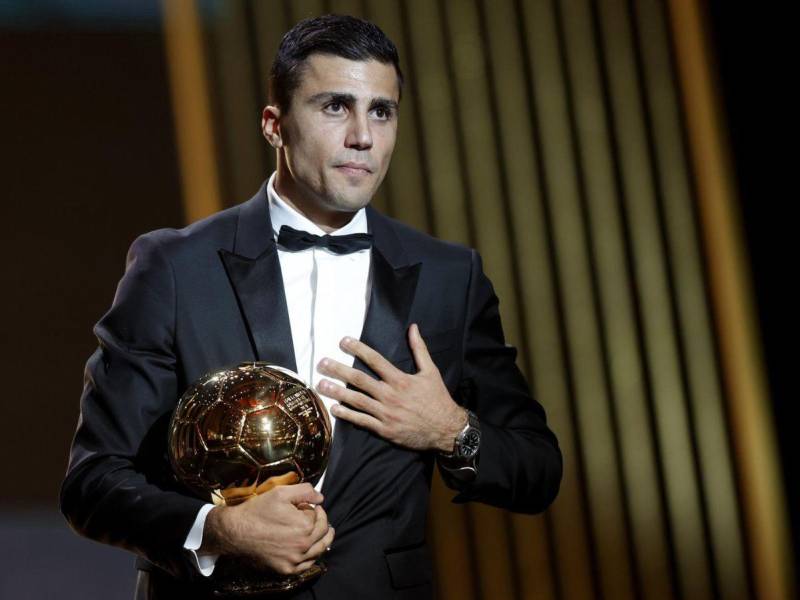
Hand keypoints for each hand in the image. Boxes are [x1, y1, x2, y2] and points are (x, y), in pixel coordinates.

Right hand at [202, 483, 334, 575]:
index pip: (318, 515)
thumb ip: (305, 491)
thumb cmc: (257, 511)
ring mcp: (295, 560)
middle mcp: (303, 545)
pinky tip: (312, 550)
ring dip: (323, 539)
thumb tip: (321, 498)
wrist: (236, 532)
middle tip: (318, 516)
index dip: (312, 508)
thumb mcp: (281, 493)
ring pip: (319, 550)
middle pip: (323, 532)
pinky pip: (307, 565)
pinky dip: (312, 556)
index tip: (304, 505)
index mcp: (305, 525)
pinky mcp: (286, 569)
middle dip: (322, 521)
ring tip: (325, 532)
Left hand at [316, 323, 466, 451]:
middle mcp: (390, 395)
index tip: (343, 341)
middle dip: (338, 370)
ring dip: (337, 392)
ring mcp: (386, 413)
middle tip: (322, 363)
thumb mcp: (431, 371)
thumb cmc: (438, 398)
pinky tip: (334, 408)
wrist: (446, 429)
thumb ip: (419, 349)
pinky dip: (347, 414)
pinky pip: (361, 421)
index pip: (374, 360)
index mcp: (400, 379)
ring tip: (321, 384)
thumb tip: (413, 327)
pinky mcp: (384, 429)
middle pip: (359, 379)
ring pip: (356, 400)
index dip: (357, 349)